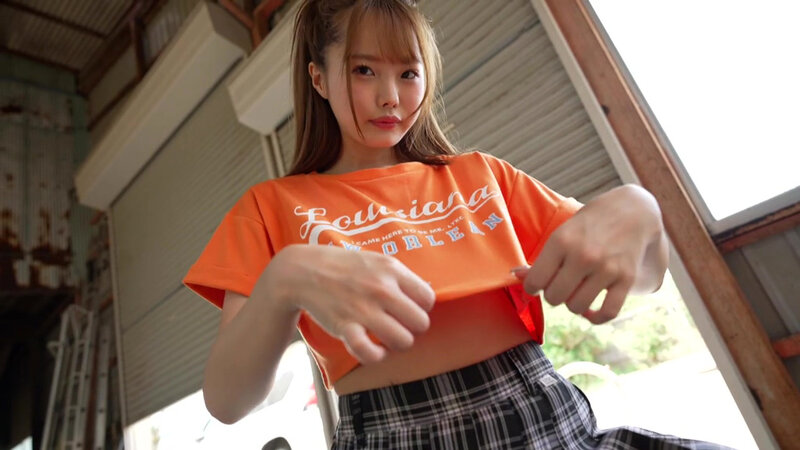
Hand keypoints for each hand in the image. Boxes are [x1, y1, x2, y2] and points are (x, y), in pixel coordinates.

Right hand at [262, 244, 435, 363]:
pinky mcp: (345, 327)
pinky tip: (375, 351)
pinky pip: (370, 352)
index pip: (428, 299)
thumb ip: (400, 277)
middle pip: (421, 323)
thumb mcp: (376, 260)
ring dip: (397, 344)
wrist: (303, 271)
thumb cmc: (344, 267)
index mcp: (392, 269)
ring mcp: (363, 309)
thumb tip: (425, 296)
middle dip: (412, 328)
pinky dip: (376, 357)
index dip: (421, 307)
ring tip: (388, 338)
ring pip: (403, 341)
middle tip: (399, 325)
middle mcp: (381, 289)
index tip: (408, 309)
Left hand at [512, 185, 664, 323]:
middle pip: (554, 297)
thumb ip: (541, 258)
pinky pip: (607, 312)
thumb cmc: (589, 225)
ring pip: (576, 307)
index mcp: (562, 241)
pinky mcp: (627, 279)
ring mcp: (606, 268)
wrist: (631, 212)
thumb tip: (515, 275)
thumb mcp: (562, 234)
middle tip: (561, 284)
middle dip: (554, 295)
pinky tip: (590, 311)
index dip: (532, 287)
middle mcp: (583, 255)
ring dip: (573, 304)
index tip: (539, 283)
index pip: (535, 281)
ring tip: (576, 292)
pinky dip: (596, 318)